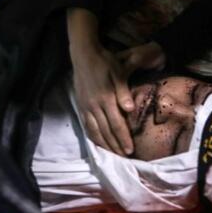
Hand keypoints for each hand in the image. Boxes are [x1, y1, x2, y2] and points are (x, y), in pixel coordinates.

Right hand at [71, 40, 165, 155]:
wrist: (84, 55)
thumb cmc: (105, 62)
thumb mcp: (118, 72)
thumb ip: (123, 91)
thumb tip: (130, 109)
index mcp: (105, 98)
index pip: (116, 124)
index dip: (123, 138)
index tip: (130, 150)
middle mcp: (94, 106)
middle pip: (106, 131)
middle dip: (115, 146)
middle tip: (124, 157)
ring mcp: (86, 107)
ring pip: (95, 131)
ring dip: (105, 145)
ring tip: (113, 154)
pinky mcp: (80, 106)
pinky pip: (87, 126)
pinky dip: (93, 137)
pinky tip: (98, 142)